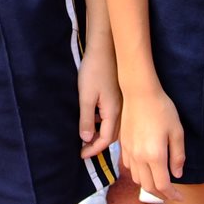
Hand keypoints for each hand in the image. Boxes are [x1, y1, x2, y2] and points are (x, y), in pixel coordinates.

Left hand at [77, 44, 122, 158]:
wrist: (105, 49)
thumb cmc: (94, 71)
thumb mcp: (86, 97)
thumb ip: (86, 119)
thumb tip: (86, 139)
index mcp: (113, 112)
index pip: (106, 140)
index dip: (93, 149)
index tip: (81, 155)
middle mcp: (121, 110)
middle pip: (112, 136)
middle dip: (98, 145)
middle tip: (84, 149)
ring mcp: (121, 103)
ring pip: (113, 127)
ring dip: (101, 134)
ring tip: (87, 137)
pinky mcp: (118, 97)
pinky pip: (113, 117)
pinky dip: (103, 124)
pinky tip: (94, 119)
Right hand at [119, 81, 185, 201]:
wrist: (139, 93)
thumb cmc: (162, 110)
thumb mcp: (177, 132)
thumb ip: (178, 156)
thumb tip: (177, 174)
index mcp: (155, 155)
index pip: (163, 185)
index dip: (172, 195)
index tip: (180, 198)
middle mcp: (139, 157)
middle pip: (148, 187)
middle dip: (161, 195)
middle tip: (172, 194)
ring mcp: (129, 152)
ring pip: (137, 179)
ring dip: (148, 185)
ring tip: (160, 182)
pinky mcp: (123, 146)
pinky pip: (129, 167)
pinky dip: (138, 173)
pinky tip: (147, 168)